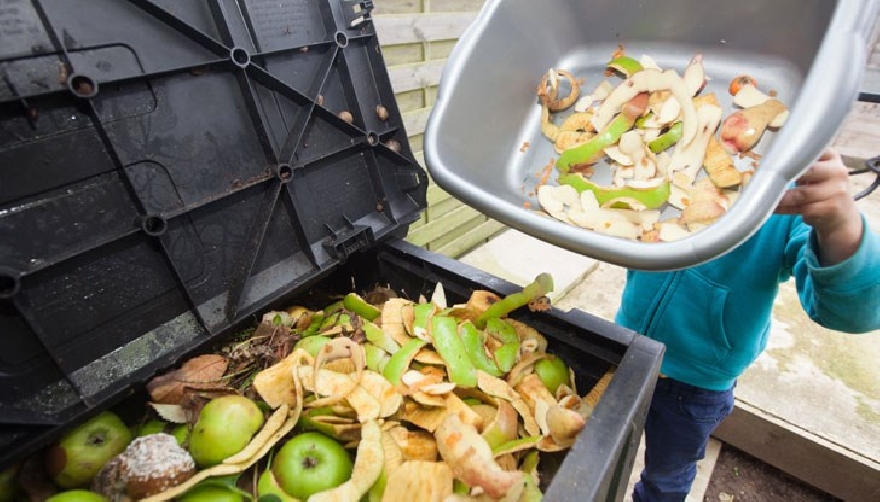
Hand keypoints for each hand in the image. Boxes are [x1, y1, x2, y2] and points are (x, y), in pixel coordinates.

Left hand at [775, 147, 863, 265]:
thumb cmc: (821, 189)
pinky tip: (772, 209)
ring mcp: (837, 191)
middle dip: (785, 176)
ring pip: (802, 194)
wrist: (841, 216)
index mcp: (832, 157)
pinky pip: (803, 209)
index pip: (812, 150)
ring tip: (764, 197)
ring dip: (781, 198)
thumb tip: (766, 163)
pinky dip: (785, 209)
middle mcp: (838, 171)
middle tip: (765, 179)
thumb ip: (799, 165)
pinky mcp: (831, 209)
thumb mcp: (817, 172)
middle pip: (808, 171)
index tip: (774, 159)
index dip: (793, 155)